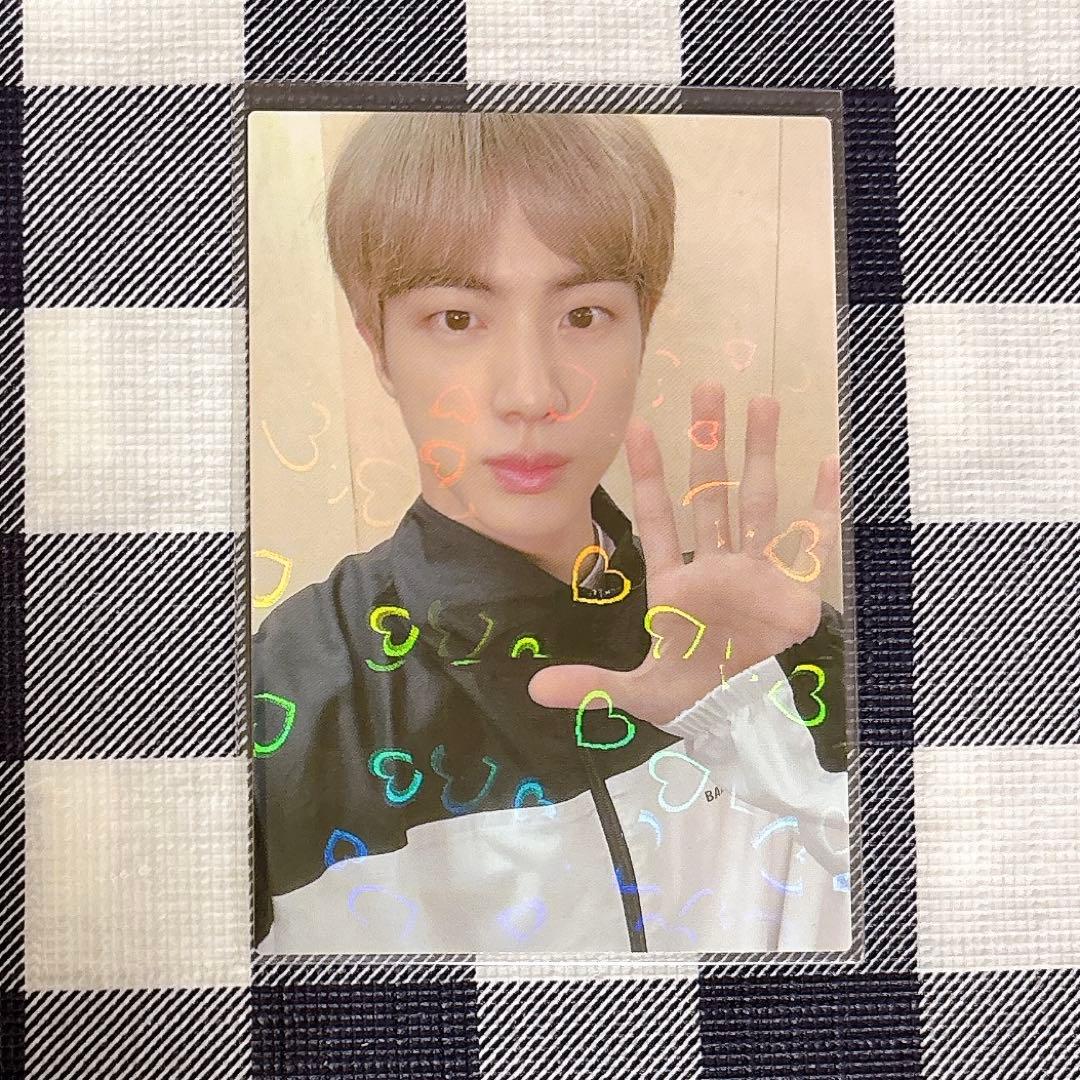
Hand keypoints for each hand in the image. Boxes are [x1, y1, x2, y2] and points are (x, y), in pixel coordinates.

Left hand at [527, 382, 840, 728]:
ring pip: (758, 503)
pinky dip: (821, 508)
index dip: (648, 475)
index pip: (658, 518)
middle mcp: (714, 567)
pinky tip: (828, 467)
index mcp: (674, 585)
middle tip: (707, 388)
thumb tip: (533, 689)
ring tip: (762, 403)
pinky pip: (811, 543)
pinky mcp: (793, 592)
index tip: (636, 427)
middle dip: (709, 444)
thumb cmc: (687, 697)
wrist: (737, 719)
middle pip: (711, 494)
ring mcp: (755, 574)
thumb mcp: (636, 692)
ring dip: (760, 455)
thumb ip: (591, 685)